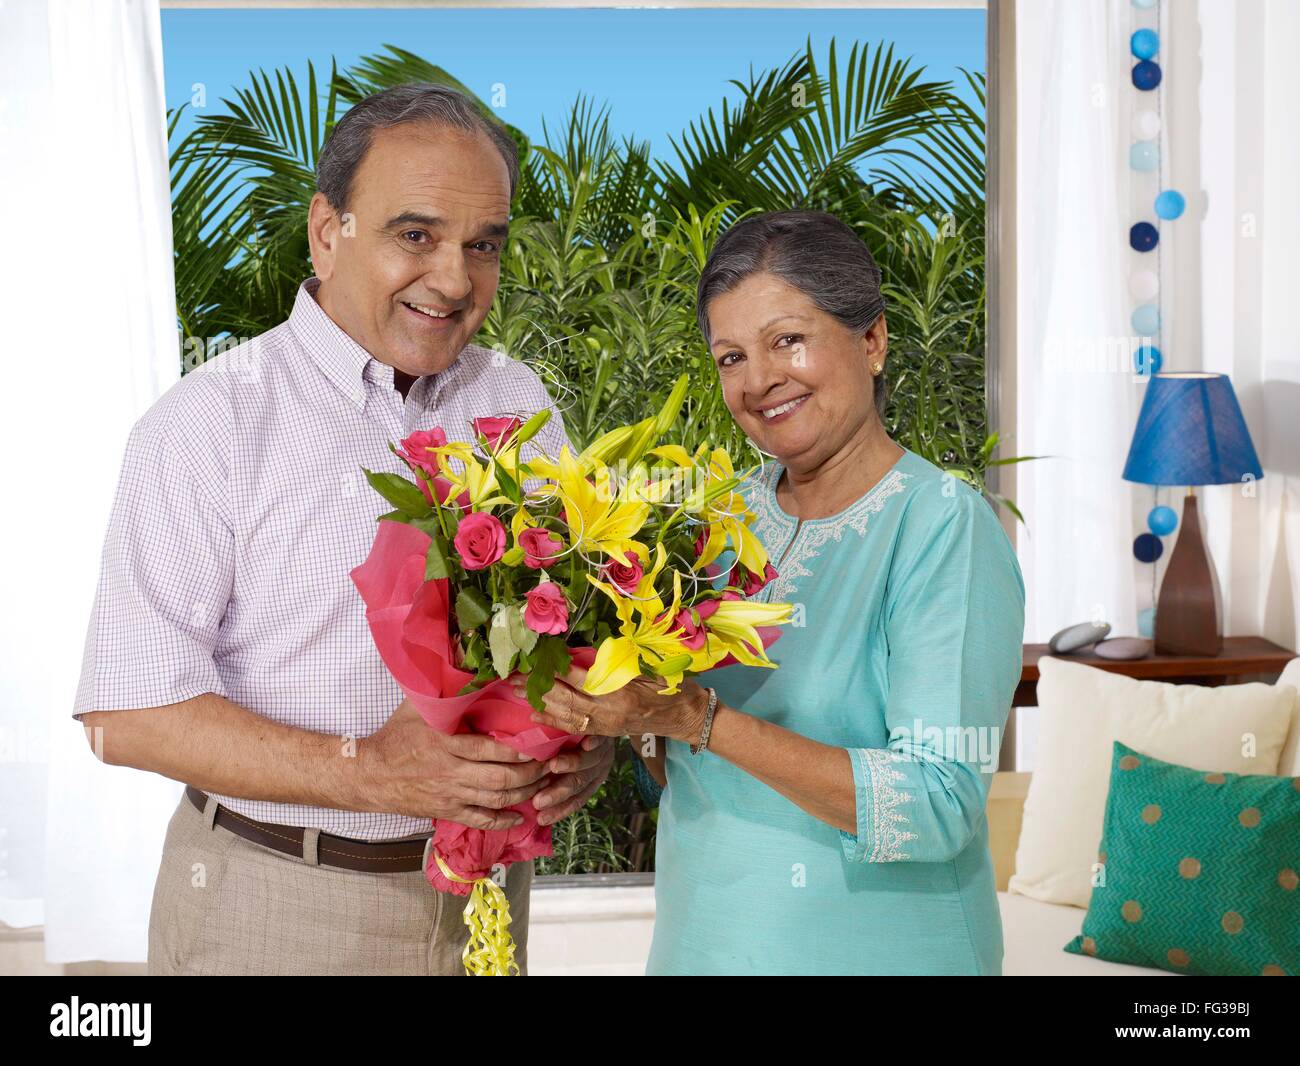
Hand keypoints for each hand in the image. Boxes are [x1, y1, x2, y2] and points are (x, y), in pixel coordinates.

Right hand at [359, 697, 549, 828]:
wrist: (369, 774)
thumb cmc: (396, 735)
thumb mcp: (417, 707)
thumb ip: (443, 690)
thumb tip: (466, 660)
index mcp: (446, 743)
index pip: (490, 749)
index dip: (518, 750)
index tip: (538, 744)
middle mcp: (450, 771)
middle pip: (500, 778)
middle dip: (530, 774)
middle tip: (549, 765)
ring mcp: (449, 794)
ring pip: (495, 800)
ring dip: (524, 795)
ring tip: (542, 785)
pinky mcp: (446, 810)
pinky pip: (479, 820)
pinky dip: (502, 821)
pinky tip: (518, 817)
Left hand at [515, 665, 708, 745]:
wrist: (687, 717)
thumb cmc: (673, 687)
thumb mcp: (651, 667)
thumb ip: (620, 662)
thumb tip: (589, 652)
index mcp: (623, 693)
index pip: (583, 679)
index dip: (559, 668)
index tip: (539, 657)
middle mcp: (611, 712)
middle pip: (568, 699)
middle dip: (540, 687)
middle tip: (515, 675)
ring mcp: (607, 726)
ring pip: (567, 715)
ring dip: (540, 703)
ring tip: (517, 691)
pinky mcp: (606, 732)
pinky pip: (575, 727)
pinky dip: (554, 720)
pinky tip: (536, 715)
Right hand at [530, 735, 615, 824]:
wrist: (603, 716)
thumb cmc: (575, 741)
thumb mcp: (565, 761)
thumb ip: (550, 777)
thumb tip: (527, 801)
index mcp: (590, 779)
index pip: (576, 799)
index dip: (559, 810)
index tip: (540, 818)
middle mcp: (597, 767)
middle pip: (579, 783)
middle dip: (558, 792)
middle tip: (539, 800)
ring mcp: (603, 749)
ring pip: (589, 761)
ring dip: (572, 764)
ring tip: (554, 766)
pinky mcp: (605, 730)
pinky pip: (601, 736)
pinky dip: (594, 740)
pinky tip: (587, 743)